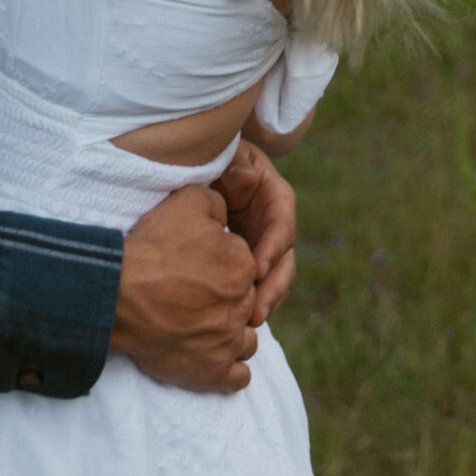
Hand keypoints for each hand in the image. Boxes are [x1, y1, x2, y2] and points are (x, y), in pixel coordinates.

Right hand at [111, 184, 259, 393]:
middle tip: (196, 293)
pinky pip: (239, 377)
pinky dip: (230, 368)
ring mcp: (229, 343)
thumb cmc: (152, 247)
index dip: (221, 261)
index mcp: (243, 266)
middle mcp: (243, 307)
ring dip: (233, 333)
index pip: (243, 263)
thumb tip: (227, 214)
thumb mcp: (187, 202)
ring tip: (206, 325)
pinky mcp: (212, 373)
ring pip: (247, 340)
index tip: (197, 262)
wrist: (119, 293)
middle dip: (227, 298)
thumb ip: (217, 204)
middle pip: (245, 301)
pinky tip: (214, 356)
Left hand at [214, 142, 295, 328]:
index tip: (256, 269)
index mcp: (273, 196)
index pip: (282, 225)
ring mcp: (262, 243)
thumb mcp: (225, 156)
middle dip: (274, 286)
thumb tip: (247, 178)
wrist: (191, 169)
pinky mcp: (247, 258)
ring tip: (251, 320)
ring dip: (267, 300)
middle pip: (285, 259)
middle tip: (256, 310)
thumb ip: (236, 165)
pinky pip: (257, 283)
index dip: (273, 247)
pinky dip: (253, 300)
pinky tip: (240, 319)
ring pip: (275, 277)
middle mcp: (273, 223)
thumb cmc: (210, 158)